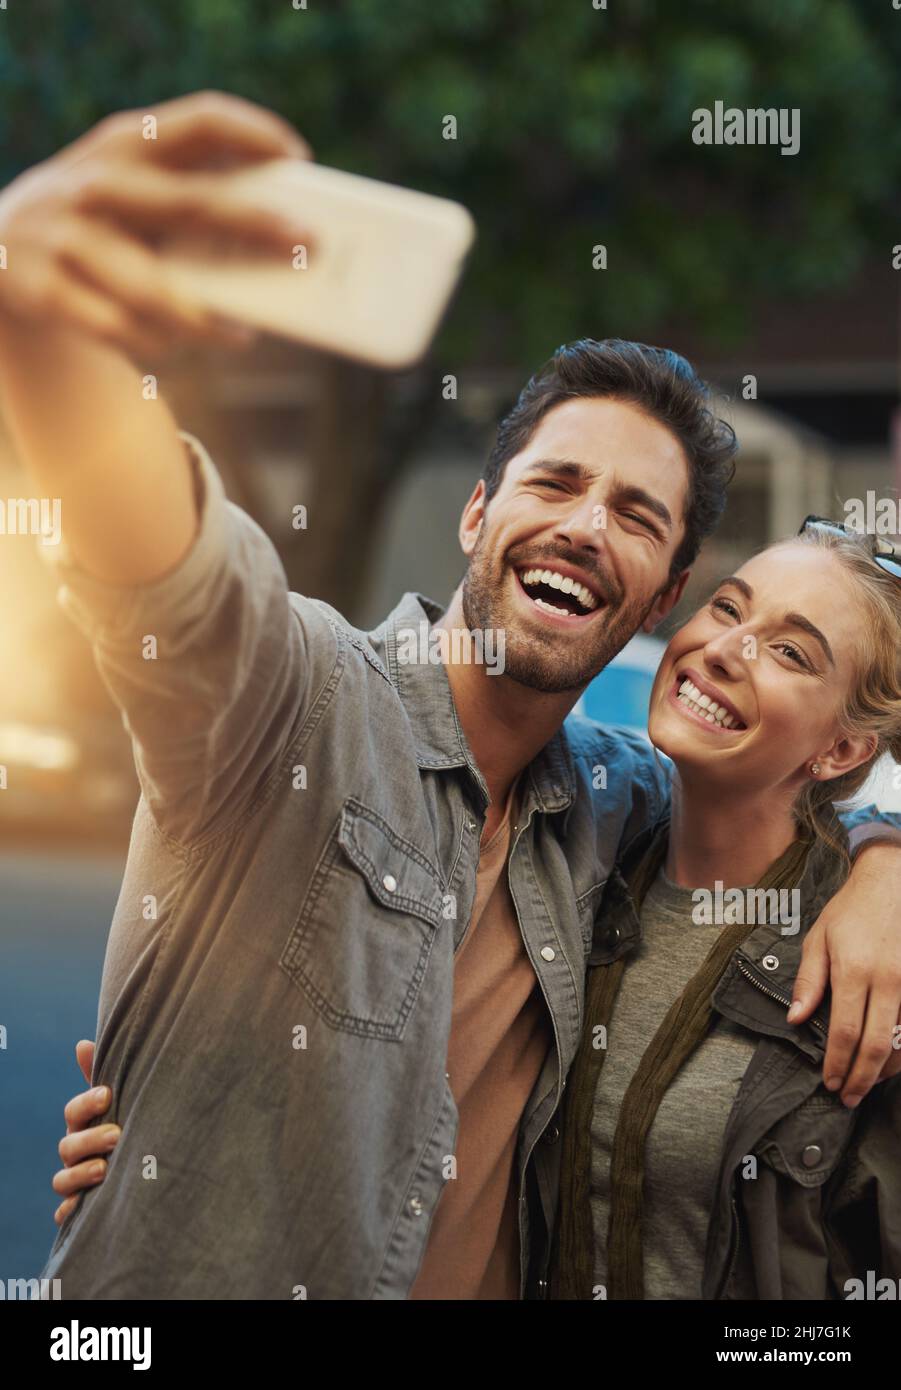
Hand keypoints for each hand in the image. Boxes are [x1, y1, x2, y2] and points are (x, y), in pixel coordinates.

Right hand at [0, 89, 312, 359]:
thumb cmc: (95, 225)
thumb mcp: (128, 193)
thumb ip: (185, 201)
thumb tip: (278, 240)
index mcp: (125, 145)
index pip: (198, 120)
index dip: (253, 132)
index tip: (299, 156)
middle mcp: (96, 182)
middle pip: (191, 203)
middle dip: (255, 223)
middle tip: (308, 245)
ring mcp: (65, 235)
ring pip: (153, 286)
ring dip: (204, 317)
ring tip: (243, 334)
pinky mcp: (43, 287)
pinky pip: (115, 326)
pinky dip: (155, 342)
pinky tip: (181, 346)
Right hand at [51, 1040, 119, 1226]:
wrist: (141, 1166)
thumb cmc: (127, 1125)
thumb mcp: (119, 1102)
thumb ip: (102, 1077)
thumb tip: (82, 1043)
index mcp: (83, 1124)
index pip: (74, 1110)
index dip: (87, 1102)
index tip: (107, 1094)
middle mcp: (75, 1153)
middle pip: (68, 1146)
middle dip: (89, 1139)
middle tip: (116, 1135)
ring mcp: (75, 1181)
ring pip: (62, 1180)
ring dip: (79, 1174)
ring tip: (103, 1170)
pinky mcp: (79, 1208)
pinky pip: (65, 1214)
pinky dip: (70, 1212)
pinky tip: (82, 1208)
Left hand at [788, 845, 900, 1105]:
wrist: (893, 883)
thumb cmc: (851, 910)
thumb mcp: (818, 938)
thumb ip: (809, 981)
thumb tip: (796, 1020)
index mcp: (855, 970)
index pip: (845, 1031)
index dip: (838, 1063)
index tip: (830, 1082)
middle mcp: (887, 981)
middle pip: (877, 1044)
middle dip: (862, 1078)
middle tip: (849, 1099)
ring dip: (885, 1070)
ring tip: (867, 1086)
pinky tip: (890, 1061)